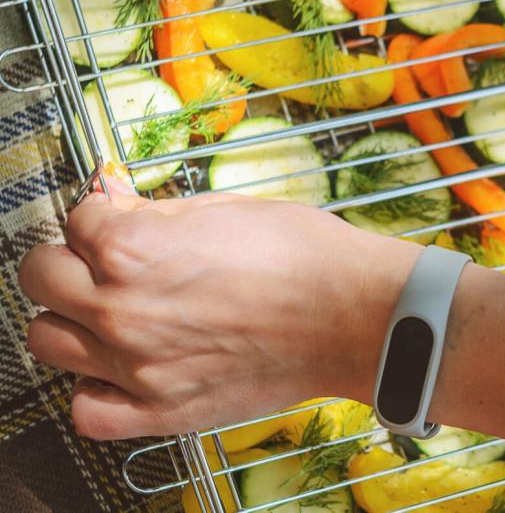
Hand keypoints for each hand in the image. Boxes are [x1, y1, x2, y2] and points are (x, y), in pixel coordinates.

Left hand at [18, 181, 413, 439]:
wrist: (354, 315)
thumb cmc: (306, 258)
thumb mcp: (226, 208)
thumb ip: (157, 211)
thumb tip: (117, 205)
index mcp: (133, 249)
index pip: (76, 219)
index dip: (104, 214)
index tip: (123, 220)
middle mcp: (121, 308)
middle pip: (40, 276)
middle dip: (71, 259)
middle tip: (105, 260)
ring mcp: (136, 365)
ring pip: (46, 339)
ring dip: (71, 319)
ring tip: (109, 312)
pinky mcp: (161, 409)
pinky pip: (86, 409)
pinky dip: (92, 389)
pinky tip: (117, 368)